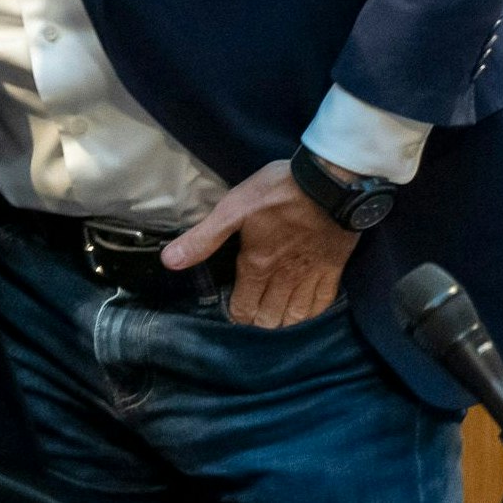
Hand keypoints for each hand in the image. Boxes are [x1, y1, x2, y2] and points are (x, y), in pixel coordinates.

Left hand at [162, 157, 359, 327]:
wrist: (329, 182)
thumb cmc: (278, 192)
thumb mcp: (233, 208)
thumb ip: (204, 238)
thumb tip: (169, 262)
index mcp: (257, 266)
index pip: (243, 309)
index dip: (235, 313)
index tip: (232, 305)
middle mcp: (284, 279)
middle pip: (269, 319)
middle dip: (257, 319)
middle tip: (252, 308)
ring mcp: (311, 276)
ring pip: (295, 317)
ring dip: (282, 320)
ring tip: (274, 312)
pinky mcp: (333, 269)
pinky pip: (322, 304)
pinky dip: (311, 312)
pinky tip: (303, 308)